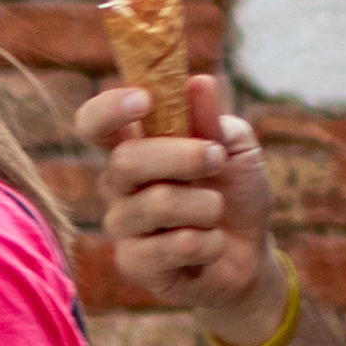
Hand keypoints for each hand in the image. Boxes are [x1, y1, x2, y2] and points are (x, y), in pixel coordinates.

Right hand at [73, 73, 277, 331]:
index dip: (109, 109)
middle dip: (182, 156)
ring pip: (157, 203)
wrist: (249, 254)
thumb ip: (212, 120)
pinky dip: (210, 242)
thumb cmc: (233, 193)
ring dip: (206, 205)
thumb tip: (198, 82)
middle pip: (127, 161)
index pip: (95, 123)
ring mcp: (121, 225)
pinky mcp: (134, 263)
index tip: (144, 100)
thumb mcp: (234, 148)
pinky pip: (176, 246)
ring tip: (217, 212)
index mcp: (132, 147)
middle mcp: (117, 184)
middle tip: (216, 158)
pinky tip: (212, 245)